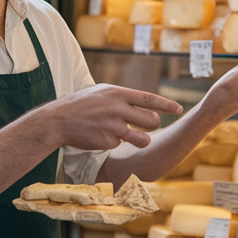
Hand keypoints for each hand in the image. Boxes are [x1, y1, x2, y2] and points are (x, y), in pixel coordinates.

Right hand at [35, 84, 183, 150]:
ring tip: (128, 136)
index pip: (149, 99)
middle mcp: (118, 108)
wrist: (58, 120)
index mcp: (118, 93)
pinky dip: (113, 142)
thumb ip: (123, 97)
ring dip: (141, 140)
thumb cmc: (81, 105)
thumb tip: (145, 103)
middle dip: (153, 124)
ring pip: (142, 139)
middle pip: (152, 120)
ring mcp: (113, 126)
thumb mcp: (102, 93)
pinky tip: (100, 136)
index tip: (179, 109)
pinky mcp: (107, 141)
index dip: (167, 105)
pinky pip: (120, 145)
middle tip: (147, 125)